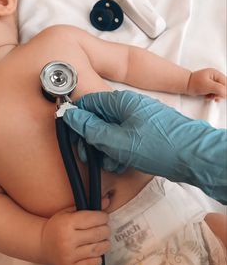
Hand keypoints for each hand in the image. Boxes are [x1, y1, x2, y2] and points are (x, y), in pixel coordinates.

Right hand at [41, 199, 110, 264]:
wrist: (43, 243)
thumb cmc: (59, 225)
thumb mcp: (70, 211)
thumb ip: (89, 206)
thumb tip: (108, 201)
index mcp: (68, 223)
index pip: (95, 218)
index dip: (103, 217)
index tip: (103, 217)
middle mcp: (68, 240)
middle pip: (98, 233)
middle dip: (105, 229)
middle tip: (104, 228)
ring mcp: (69, 255)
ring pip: (98, 249)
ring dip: (104, 243)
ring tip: (102, 239)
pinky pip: (93, 264)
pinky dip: (99, 258)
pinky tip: (96, 252)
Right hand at [63, 90, 226, 204]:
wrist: (194, 157)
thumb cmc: (158, 146)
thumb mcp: (117, 140)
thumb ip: (91, 128)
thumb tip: (70, 115)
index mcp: (122, 101)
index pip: (90, 102)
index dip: (78, 119)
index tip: (73, 135)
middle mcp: (130, 106)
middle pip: (100, 118)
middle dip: (92, 139)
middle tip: (90, 155)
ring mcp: (140, 119)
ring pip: (112, 130)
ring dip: (106, 148)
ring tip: (110, 163)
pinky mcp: (146, 131)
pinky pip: (125, 137)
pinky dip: (120, 150)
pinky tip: (122, 163)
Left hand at [187, 68, 225, 100]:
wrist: (185, 86)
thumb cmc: (194, 83)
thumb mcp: (208, 86)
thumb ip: (219, 89)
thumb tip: (226, 93)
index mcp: (216, 74)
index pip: (226, 83)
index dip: (225, 91)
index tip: (221, 96)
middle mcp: (215, 77)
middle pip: (224, 87)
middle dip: (220, 94)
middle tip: (215, 97)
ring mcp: (212, 82)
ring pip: (220, 91)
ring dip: (215, 96)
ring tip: (209, 96)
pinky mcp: (209, 88)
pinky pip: (215, 93)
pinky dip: (212, 96)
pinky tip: (207, 96)